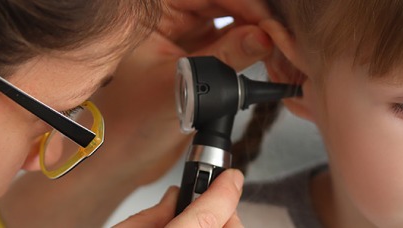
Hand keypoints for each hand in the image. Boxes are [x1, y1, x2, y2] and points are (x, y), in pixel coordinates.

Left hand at [0, 0, 272, 226]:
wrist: (123, 157)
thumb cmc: (131, 120)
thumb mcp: (183, 85)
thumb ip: (224, 58)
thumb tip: (262, 37)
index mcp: (154, 13)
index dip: (244, 4)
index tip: (268, 23)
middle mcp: (170, 18)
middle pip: (225, 3)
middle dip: (255, 18)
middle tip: (279, 37)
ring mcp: (186, 37)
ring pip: (233, 22)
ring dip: (257, 34)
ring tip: (278, 50)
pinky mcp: (198, 57)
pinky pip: (232, 44)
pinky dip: (252, 51)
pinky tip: (268, 59)